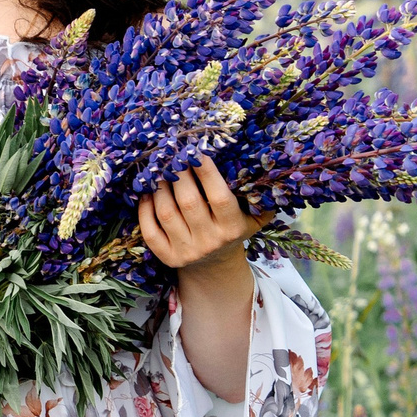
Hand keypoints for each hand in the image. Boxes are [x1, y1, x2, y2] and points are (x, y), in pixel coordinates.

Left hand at [141, 160, 263, 402]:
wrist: (214, 266)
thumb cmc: (233, 230)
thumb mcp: (253, 218)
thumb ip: (261, 198)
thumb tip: (271, 168)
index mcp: (232, 228)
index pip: (218, 197)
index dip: (206, 173)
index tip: (196, 151)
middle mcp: (209, 241)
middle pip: (189, 203)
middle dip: (179, 175)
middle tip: (172, 155)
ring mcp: (186, 251)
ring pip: (167, 213)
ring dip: (160, 188)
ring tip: (159, 170)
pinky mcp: (167, 257)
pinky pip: (150, 231)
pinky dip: (145, 209)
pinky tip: (146, 193)